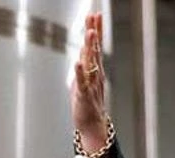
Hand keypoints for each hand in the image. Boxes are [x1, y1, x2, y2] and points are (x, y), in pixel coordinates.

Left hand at [70, 13, 106, 150]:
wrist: (92, 126)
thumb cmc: (87, 105)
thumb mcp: (83, 82)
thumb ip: (82, 69)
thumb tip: (80, 57)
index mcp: (95, 70)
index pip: (96, 47)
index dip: (96, 31)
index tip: (95, 15)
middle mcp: (95, 75)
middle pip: (95, 50)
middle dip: (94, 33)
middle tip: (94, 16)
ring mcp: (91, 84)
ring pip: (90, 64)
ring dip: (90, 48)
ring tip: (89, 33)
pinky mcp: (84, 96)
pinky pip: (82, 83)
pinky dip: (80, 73)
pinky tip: (78, 62)